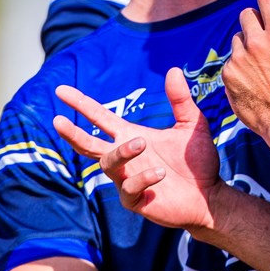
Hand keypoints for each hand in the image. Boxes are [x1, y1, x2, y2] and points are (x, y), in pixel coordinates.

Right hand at [54, 69, 222, 232]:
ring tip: (142, 142)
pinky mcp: (135, 201)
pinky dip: (143, 178)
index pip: (99, 118)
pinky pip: (129, 188)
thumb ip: (180, 100)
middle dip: (72, 133)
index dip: (80, 104)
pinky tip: (160, 172)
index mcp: (130, 137)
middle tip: (58, 120)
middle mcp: (124, 158)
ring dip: (122, 151)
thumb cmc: (198, 162)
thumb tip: (174, 69)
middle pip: (88, 144)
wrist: (211, 196)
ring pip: (109, 163)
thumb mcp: (192, 125)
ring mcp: (127, 180)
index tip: (61, 90)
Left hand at [222, 0, 269, 151]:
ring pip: (237, 39)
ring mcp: (240, 59)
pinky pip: (231, 62)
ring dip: (247, 45)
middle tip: (264, 30)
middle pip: (247, 15)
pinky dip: (240, 66)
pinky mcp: (229, 76)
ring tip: (262, 62)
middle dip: (256, 19)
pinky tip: (253, 78)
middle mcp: (257, 43)